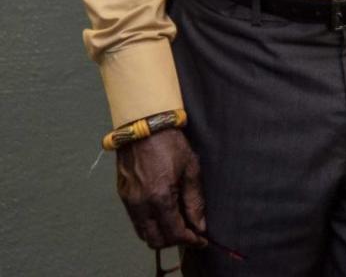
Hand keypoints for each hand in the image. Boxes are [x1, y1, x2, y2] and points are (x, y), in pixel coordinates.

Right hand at [116, 128, 206, 248]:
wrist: (145, 125)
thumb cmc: (171, 143)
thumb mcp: (190, 168)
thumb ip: (194, 200)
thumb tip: (200, 225)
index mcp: (160, 197)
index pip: (174, 232)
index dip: (190, 239)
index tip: (201, 239)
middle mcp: (140, 204)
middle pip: (155, 240)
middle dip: (174, 241)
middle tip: (189, 233)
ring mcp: (128, 201)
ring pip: (143, 233)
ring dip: (160, 235)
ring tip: (177, 224)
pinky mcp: (122, 195)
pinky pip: (135, 221)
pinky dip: (149, 224)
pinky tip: (162, 214)